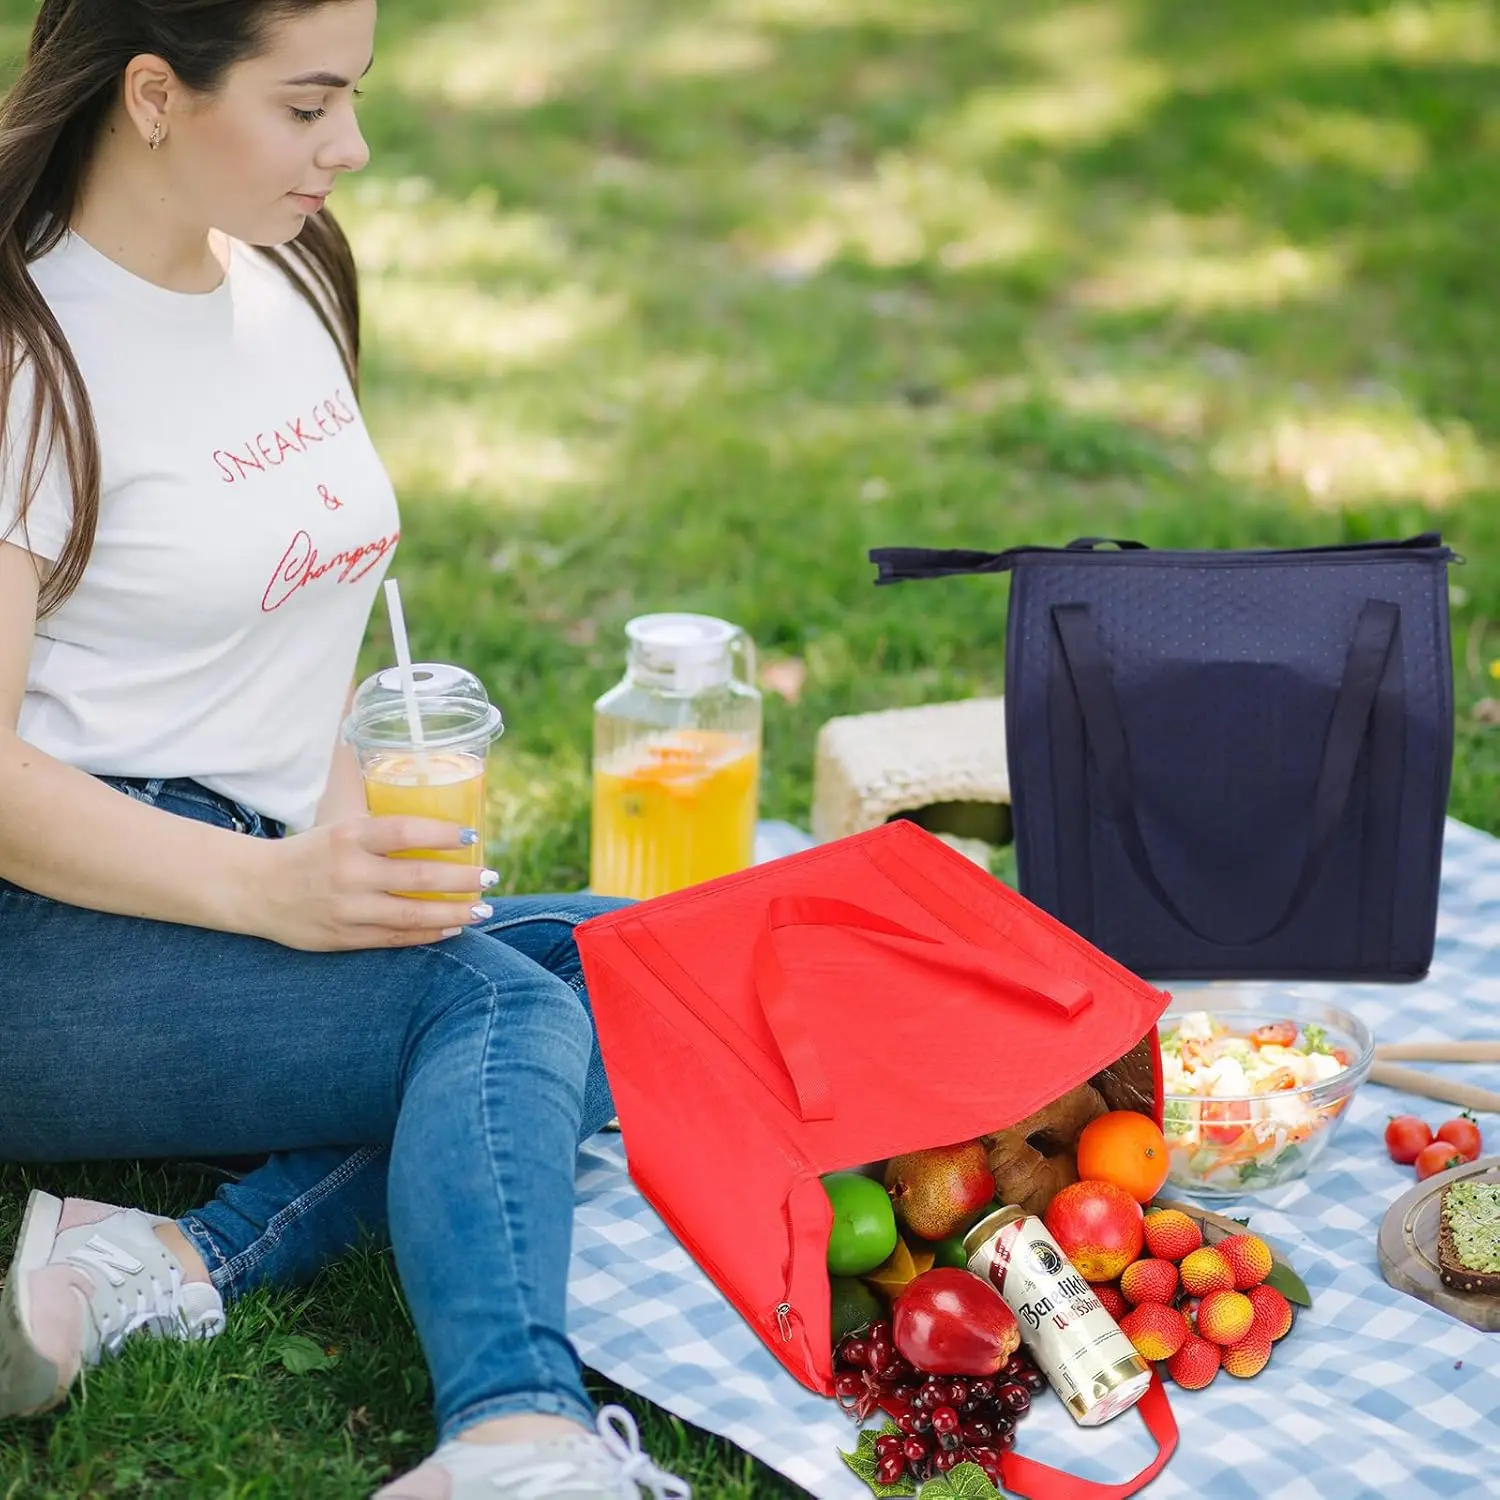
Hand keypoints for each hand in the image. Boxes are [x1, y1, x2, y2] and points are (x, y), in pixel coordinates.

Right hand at [248, 815, 495, 951]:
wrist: (254, 889)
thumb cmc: (309, 853)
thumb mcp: (340, 829)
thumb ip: (382, 831)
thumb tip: (444, 826)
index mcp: (348, 836)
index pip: (405, 831)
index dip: (443, 832)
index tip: (473, 835)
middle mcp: (349, 871)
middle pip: (418, 876)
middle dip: (462, 879)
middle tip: (491, 877)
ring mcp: (347, 909)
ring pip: (413, 914)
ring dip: (455, 912)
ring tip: (483, 909)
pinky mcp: (344, 938)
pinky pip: (396, 938)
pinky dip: (429, 933)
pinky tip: (454, 928)